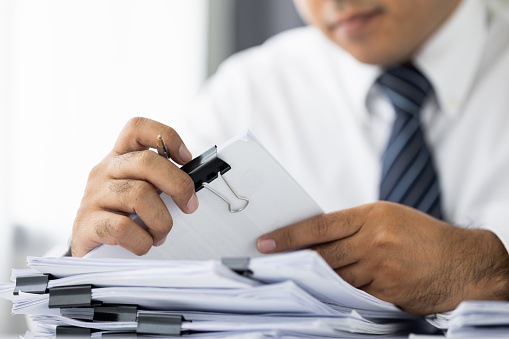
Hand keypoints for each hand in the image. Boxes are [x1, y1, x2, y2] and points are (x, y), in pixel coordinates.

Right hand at [72, 117, 197, 256]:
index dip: (167, 136)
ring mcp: (93, 195)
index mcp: (120, 158)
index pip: (137, 128)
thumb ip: (159, 181)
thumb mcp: (139, 191)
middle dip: (178, 185)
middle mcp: (104, 170)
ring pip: (139, 195)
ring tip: (161, 233)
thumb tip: (191, 188)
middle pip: (147, 161)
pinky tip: (143, 244)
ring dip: (161, 220)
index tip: (185, 159)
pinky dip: (142, 240)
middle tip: (188, 205)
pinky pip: (123, 227)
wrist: (88, 249)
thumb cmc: (120, 217)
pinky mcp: (86, 223)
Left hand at [257, 201, 508, 314]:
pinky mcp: (387, 292)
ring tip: (294, 279)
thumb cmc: (421, 236)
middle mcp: (374, 240)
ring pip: (335, 277)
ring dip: (315, 279)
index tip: (265, 242)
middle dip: (294, 260)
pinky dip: (340, 294)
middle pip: (323, 254)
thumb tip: (316, 240)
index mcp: (372, 215)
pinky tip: (328, 293)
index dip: (289, 235)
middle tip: (268, 264)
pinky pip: (354, 295)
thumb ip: (354, 227)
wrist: (462, 261)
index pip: (320, 226)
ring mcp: (381, 268)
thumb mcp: (388, 218)